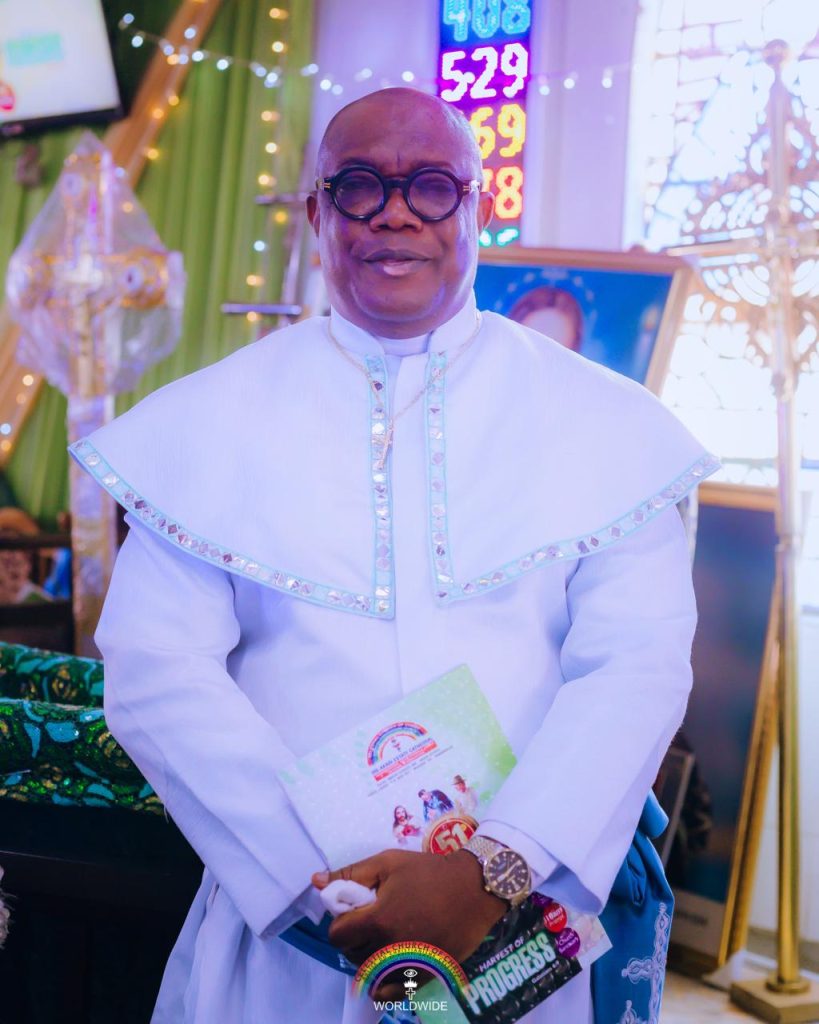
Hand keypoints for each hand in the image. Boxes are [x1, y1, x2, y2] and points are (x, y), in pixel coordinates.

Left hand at [312, 848, 506, 999]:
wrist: (474, 888)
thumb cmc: (429, 872)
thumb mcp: (388, 862)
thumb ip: (351, 873)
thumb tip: (316, 881)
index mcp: (379, 919)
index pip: (338, 935)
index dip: (341, 923)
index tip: (354, 912)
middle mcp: (390, 948)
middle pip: (352, 955)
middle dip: (354, 939)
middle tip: (368, 923)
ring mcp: (407, 967)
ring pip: (368, 977)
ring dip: (367, 960)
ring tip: (380, 941)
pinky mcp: (423, 978)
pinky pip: (390, 994)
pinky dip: (382, 986)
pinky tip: (387, 968)